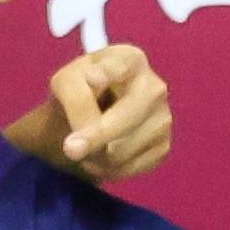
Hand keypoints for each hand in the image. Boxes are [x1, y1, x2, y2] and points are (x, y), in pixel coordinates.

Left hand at [48, 42, 172, 184]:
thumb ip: (75, 101)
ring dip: (96, 156)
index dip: (108, 73)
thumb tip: (85, 137)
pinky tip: (100, 159)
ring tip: (84, 148)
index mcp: (131, 60)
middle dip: (97, 136)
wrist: (89, 118)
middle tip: (71, 149)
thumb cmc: (80, 91)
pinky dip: (107, 169)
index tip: (92, 79)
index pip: (123, 66)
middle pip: (129, 115)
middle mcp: (155, 86)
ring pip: (124, 148)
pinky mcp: (163, 147)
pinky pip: (130, 167)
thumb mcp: (65, 85)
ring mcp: (163, 118)